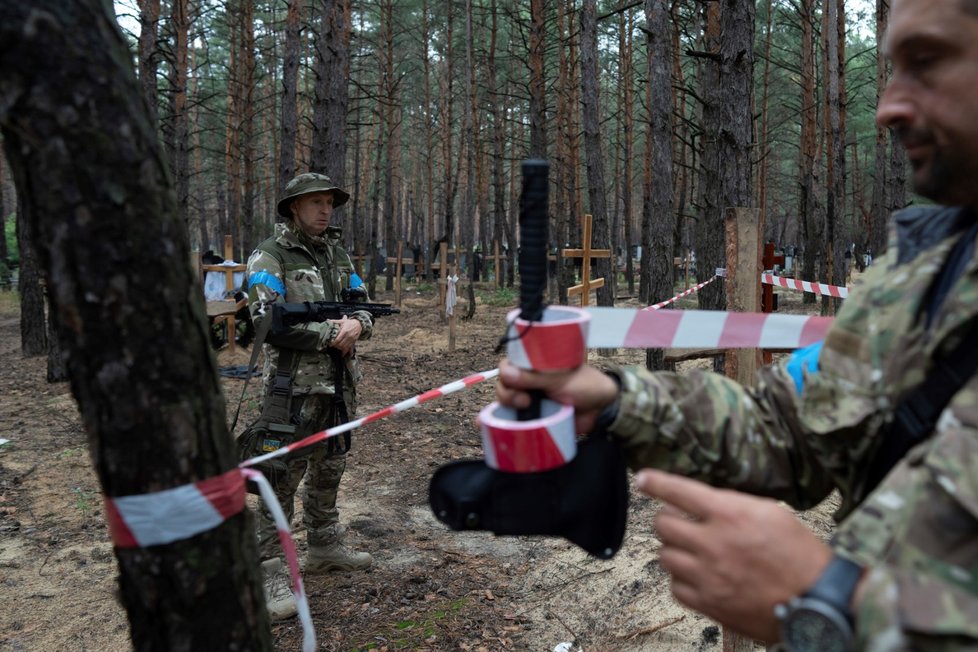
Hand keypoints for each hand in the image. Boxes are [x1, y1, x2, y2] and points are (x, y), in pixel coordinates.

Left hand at [327, 316, 361, 354]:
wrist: (359, 324)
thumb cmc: (349, 323)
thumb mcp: (342, 321)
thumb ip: (334, 321)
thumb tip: (327, 320)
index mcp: (344, 331)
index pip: (338, 339)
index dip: (333, 343)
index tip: (329, 344)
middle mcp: (348, 336)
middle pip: (340, 344)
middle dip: (336, 346)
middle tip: (332, 346)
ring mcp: (351, 340)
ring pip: (344, 347)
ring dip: (339, 349)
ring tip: (336, 348)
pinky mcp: (353, 342)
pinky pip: (349, 349)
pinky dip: (345, 352)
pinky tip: (342, 355)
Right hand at [495, 358, 619, 432]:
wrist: (601, 409)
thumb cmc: (584, 385)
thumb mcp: (560, 378)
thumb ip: (534, 377)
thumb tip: (506, 374)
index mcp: (533, 365)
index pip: (508, 365)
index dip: (506, 373)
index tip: (514, 381)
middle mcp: (528, 381)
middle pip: (503, 385)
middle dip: (507, 393)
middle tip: (525, 400)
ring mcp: (529, 400)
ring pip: (505, 402)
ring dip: (506, 406)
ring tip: (524, 409)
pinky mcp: (532, 418)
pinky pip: (512, 419)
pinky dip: (501, 422)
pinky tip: (491, 424)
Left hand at [636, 469, 831, 642]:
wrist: (816, 601)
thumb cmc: (800, 555)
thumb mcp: (771, 512)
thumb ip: (733, 504)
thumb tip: (705, 502)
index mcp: (729, 515)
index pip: (679, 491)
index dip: (656, 482)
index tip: (643, 479)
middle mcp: (712, 543)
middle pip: (662, 524)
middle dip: (668, 519)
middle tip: (680, 521)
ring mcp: (707, 576)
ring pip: (665, 555)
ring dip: (675, 549)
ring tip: (694, 550)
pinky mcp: (708, 603)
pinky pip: (675, 586)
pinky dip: (682, 579)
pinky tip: (698, 575)